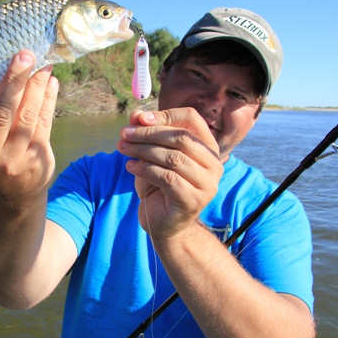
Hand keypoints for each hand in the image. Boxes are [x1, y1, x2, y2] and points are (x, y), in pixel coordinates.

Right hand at [0, 50, 58, 206]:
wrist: (13, 194)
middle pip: (0, 113)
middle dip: (14, 80)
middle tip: (24, 55)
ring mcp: (13, 161)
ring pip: (27, 116)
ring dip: (36, 86)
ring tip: (42, 65)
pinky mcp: (37, 160)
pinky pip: (45, 123)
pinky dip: (48, 99)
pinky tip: (50, 83)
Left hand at [117, 108, 222, 237]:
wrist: (163, 223)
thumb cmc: (158, 186)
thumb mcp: (151, 155)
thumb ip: (146, 133)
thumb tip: (136, 114)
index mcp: (207, 147)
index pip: (191, 119)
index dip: (164, 115)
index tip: (139, 118)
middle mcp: (213, 164)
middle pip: (181, 137)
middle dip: (148, 133)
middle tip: (124, 134)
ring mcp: (206, 184)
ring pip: (173, 157)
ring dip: (143, 150)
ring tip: (123, 149)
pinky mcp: (193, 200)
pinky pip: (167, 177)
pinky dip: (145, 169)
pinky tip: (131, 167)